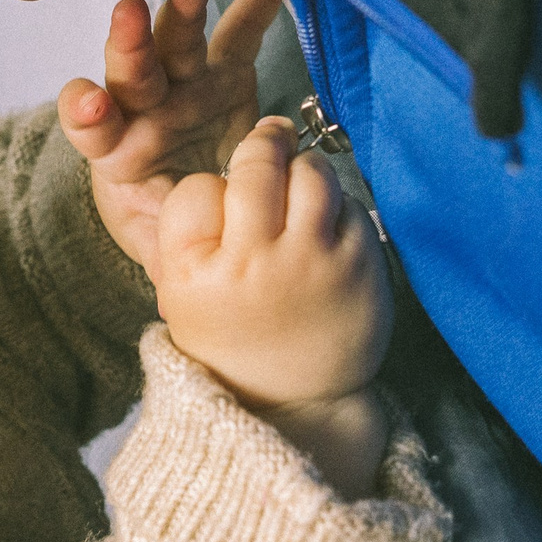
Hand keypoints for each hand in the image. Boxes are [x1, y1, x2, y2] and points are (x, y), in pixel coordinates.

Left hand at [58, 0, 280, 277]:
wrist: (209, 213)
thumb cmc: (177, 232)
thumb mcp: (167, 251)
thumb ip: (170, 256)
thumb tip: (180, 275)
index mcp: (119, 154)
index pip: (95, 130)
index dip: (88, 114)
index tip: (85, 101)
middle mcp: (146, 111)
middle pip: (132, 74)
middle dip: (128, 44)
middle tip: (127, 16)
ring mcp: (185, 87)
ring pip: (176, 44)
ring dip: (180, 14)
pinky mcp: (225, 74)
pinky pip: (239, 37)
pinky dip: (253, 9)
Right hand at [156, 119, 392, 494]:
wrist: (294, 403)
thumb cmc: (233, 339)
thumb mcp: (180, 296)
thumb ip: (187, 232)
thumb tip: (227, 168)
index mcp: (198, 275)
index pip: (197, 189)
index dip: (211, 188)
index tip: (223, 198)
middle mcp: (255, 264)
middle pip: (257, 165)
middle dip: (264, 143)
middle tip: (270, 138)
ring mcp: (313, 262)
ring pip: (310, 172)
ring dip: (303, 168)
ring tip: (298, 184)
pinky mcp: (361, 265)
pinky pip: (349, 204)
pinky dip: (337, 207)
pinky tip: (326, 230)